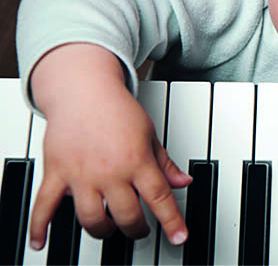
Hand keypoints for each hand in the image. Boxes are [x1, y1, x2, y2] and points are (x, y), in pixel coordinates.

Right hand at [28, 43, 191, 249]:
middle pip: (127, 216)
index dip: (172, 222)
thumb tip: (184, 182)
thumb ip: (165, 163)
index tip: (180, 237)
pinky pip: (45, 205)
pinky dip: (39, 226)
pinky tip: (39, 242)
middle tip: (139, 228)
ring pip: (92, 218)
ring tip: (109, 227)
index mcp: (138, 160)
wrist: (84, 89)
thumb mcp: (150, 134)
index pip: (160, 198)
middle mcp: (111, 171)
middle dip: (137, 229)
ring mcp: (82, 174)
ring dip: (103, 230)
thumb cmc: (118, 109)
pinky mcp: (57, 172)